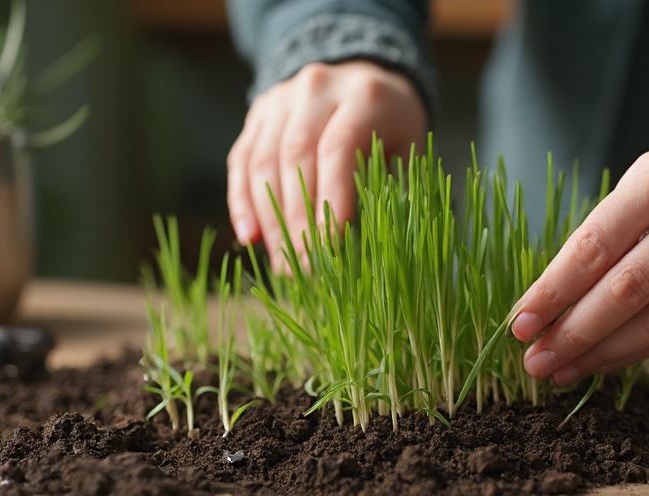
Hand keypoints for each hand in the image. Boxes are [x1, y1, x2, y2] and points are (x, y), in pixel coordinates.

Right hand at [227, 61, 425, 263]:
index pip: (338, 149)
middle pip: (296, 158)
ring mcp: (280, 99)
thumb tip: (370, 245)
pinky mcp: (257, 114)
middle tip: (301, 267)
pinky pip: (242, 161)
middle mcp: (316, 89)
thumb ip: (390, 187)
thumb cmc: (390, 127)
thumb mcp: (406, 148)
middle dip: (297, 220)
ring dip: (269, 219)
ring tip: (280, 264)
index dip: (330, 200)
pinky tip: (250, 238)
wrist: (360, 75)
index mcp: (362, 95)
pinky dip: (243, 202)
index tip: (328, 248)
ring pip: (263, 162)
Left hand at [511, 133, 648, 384]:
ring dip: (603, 353)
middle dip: (573, 332)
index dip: (552, 291)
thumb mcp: (642, 191)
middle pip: (626, 290)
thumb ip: (601, 242)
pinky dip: (641, 353)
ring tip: (563, 370)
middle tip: (535, 361)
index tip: (519, 324)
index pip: (594, 246)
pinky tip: (606, 362)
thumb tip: (544, 309)